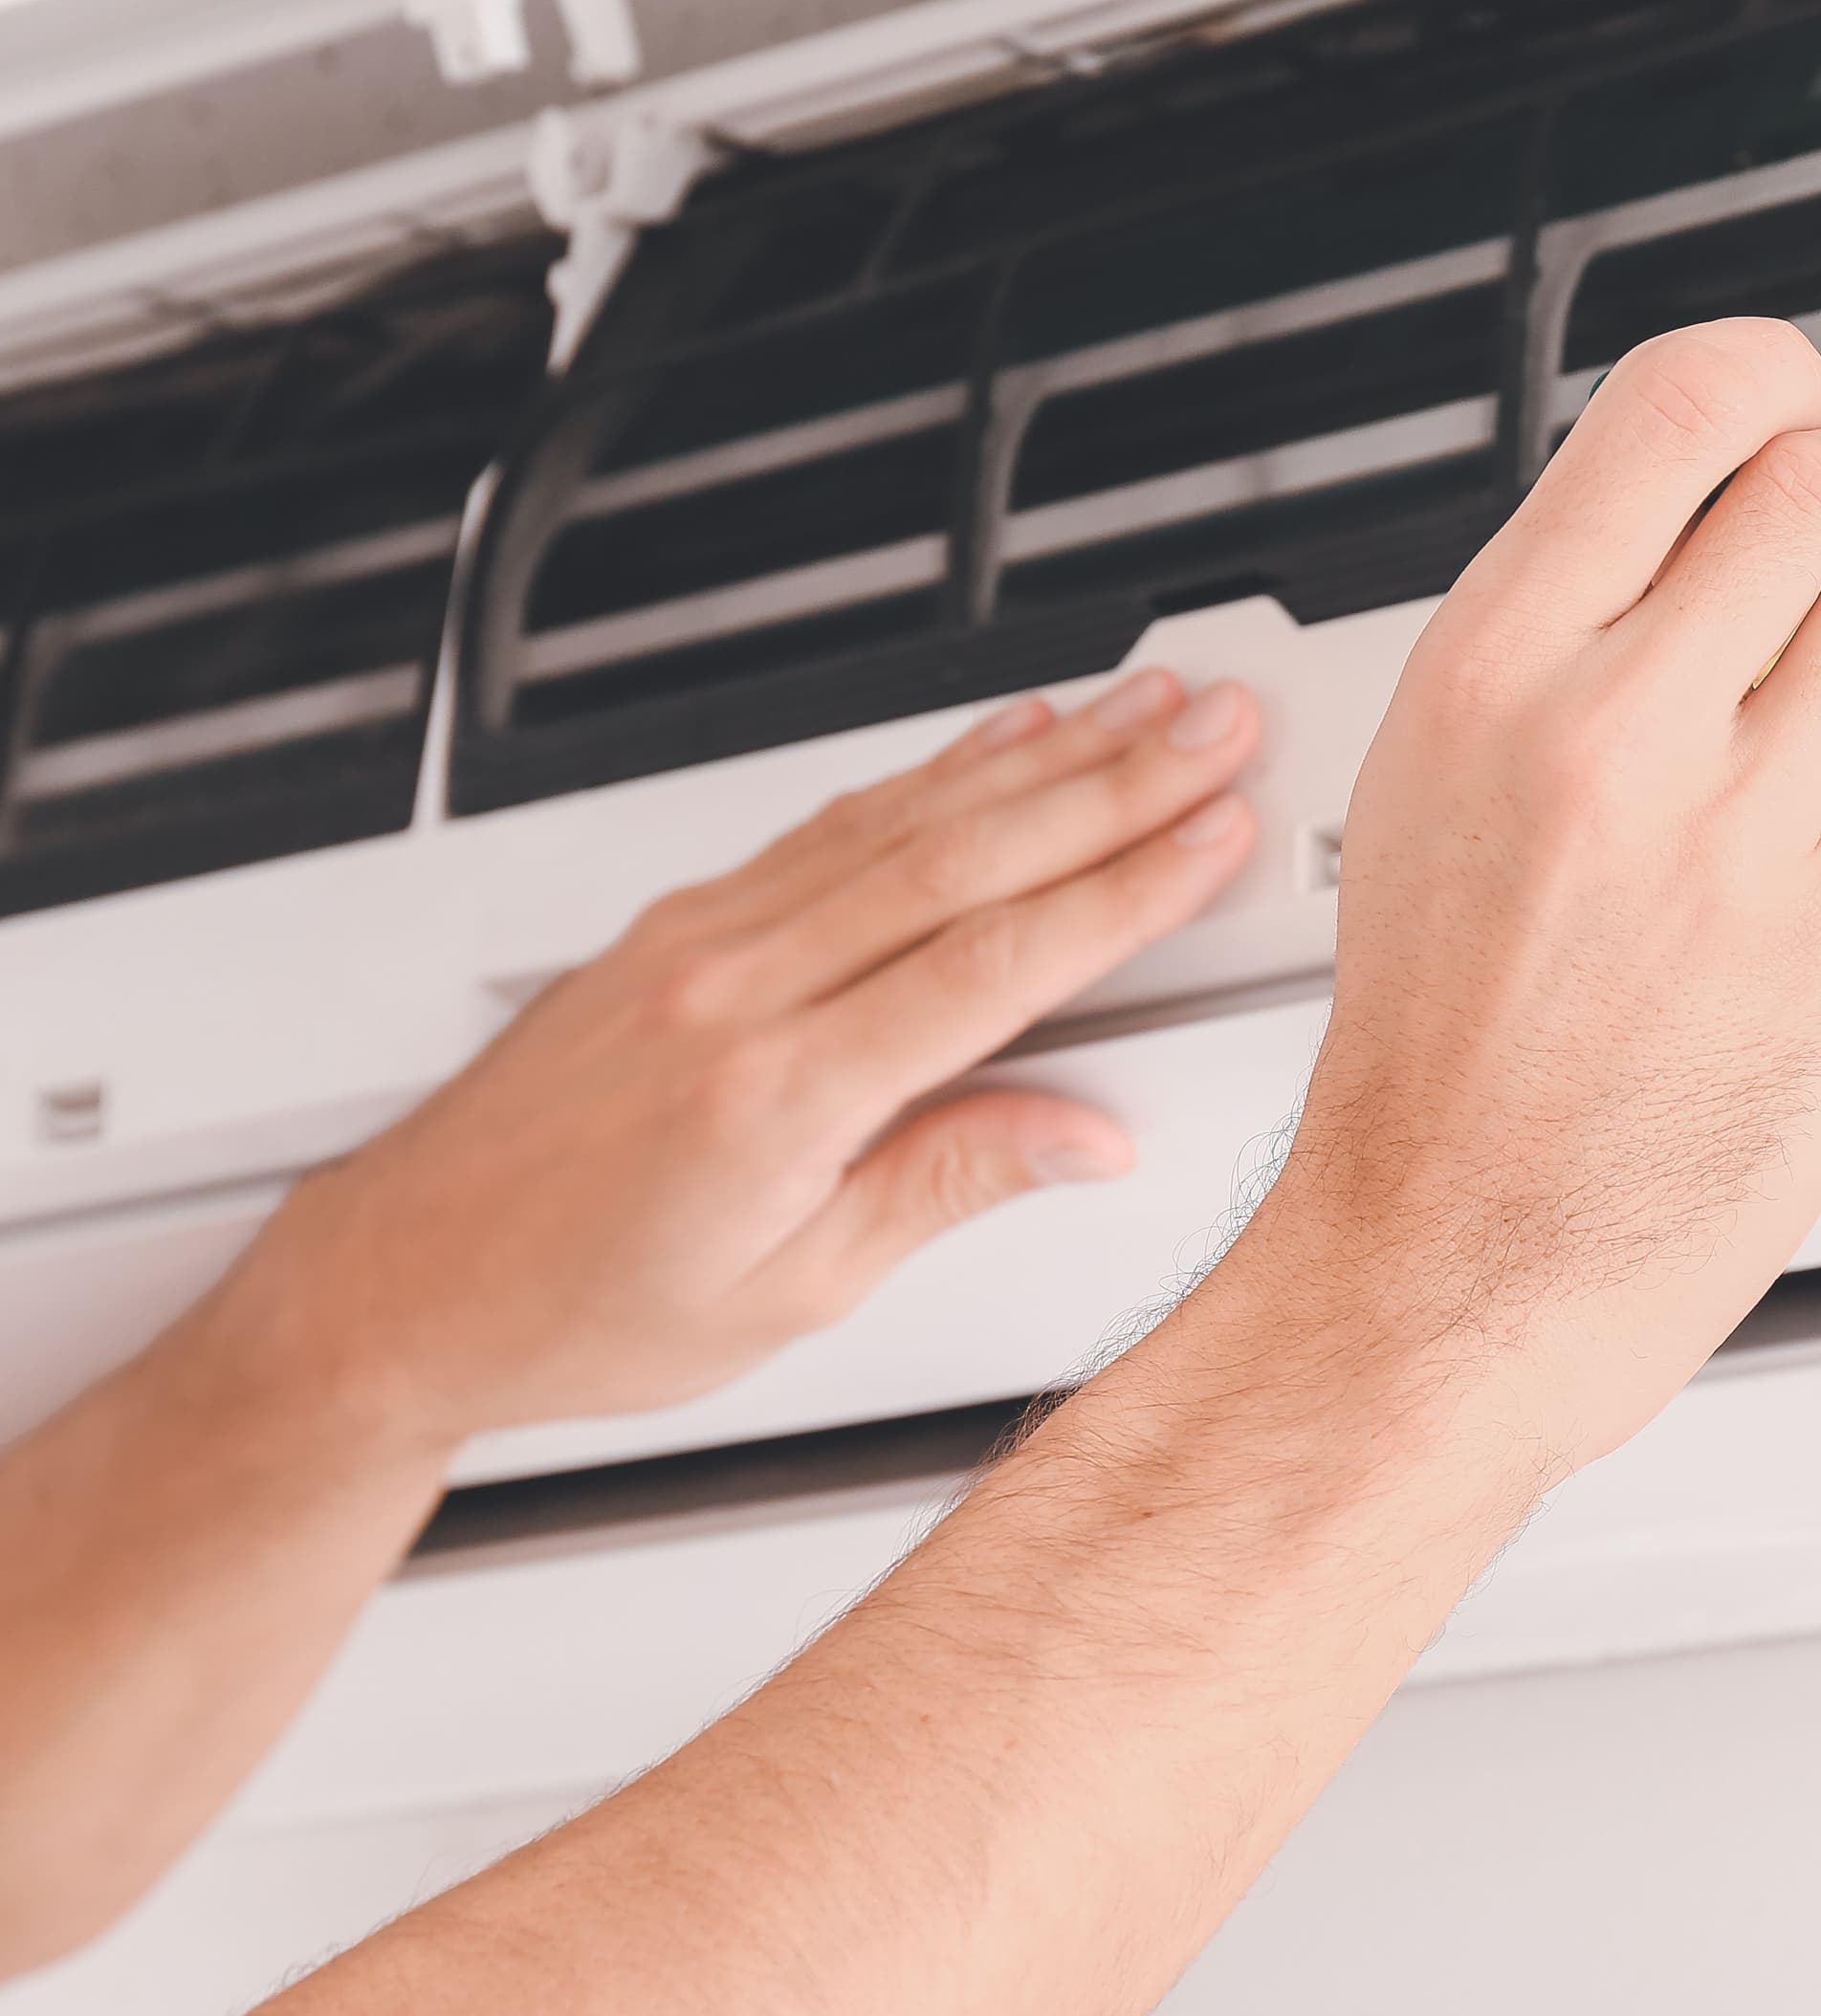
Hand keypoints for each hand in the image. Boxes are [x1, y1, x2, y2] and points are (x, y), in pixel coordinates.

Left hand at [231, 672, 1264, 1446]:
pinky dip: (932, 774)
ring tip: (1146, 706)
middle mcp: (734, 993)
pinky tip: (1002, 740)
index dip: (1122, 891)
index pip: (993, 967)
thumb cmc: (577, 1308)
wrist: (408, 1283)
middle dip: (1113, 784)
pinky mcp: (679, 922)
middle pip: (964, 860)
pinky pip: (832, 825)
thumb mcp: (790, 1293)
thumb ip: (945, 1188)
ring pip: (903, 820)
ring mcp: (700, 941)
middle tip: (1217, 729)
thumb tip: (1083, 1137)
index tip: (1212, 836)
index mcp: (777, 1099)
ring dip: (1042, 756)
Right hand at [1224, 318, 1820, 1470]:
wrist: (1453, 1254)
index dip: (1778, 382)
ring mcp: (1739, 830)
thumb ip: (1568, 638)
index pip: (1686, 410)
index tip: (1800, 405)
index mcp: (1496, 667)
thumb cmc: (1439, 1046)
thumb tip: (1707, 526)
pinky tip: (1807, 827)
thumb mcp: (1437, 782)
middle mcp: (1618, 729)